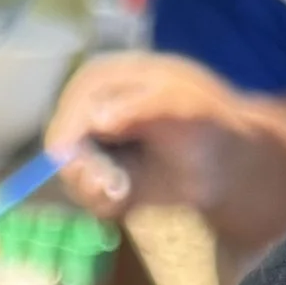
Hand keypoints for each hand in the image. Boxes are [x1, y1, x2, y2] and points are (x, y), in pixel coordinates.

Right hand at [43, 50, 248, 220]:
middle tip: (117, 190)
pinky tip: (129, 198)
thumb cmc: (206, 124)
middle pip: (60, 150)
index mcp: (99, 80)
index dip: (74, 151)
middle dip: (86, 177)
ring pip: (72, 178)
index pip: (68, 115)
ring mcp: (90, 144)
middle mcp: (86, 110)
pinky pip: (87, 197)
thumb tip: (99, 119)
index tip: (98, 178)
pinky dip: (106, 204)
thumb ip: (143, 109)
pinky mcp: (99, 174)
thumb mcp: (182, 108)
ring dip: (97, 194)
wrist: (225, 161)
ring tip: (126, 193)